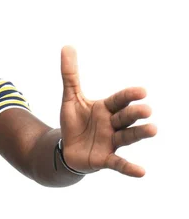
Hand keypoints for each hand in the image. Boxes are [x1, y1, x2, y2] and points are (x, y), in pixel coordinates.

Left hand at [59, 46, 156, 176]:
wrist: (67, 148)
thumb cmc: (74, 122)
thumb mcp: (70, 97)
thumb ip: (70, 74)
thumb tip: (67, 46)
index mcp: (106, 108)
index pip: (119, 100)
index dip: (128, 96)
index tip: (141, 91)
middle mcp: (112, 125)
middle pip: (125, 117)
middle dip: (135, 113)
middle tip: (147, 109)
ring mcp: (110, 143)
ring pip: (127, 137)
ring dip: (139, 134)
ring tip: (153, 129)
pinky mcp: (104, 159)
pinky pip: (119, 164)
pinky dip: (129, 168)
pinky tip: (142, 172)